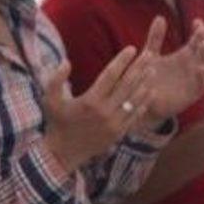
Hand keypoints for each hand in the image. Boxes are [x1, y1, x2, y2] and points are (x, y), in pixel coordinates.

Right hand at [42, 47, 152, 170]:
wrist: (63, 154)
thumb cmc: (56, 124)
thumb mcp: (50, 101)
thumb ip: (55, 80)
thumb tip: (66, 62)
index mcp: (90, 101)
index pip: (110, 75)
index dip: (122, 61)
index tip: (132, 48)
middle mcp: (105, 111)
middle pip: (126, 85)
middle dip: (139, 68)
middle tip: (150, 54)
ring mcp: (114, 123)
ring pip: (134, 99)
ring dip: (145, 83)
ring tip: (153, 70)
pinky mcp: (119, 133)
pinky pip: (135, 115)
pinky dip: (144, 103)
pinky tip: (151, 92)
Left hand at [142, 17, 203, 120]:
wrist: (141, 101)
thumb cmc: (147, 77)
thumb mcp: (150, 54)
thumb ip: (155, 38)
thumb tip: (160, 17)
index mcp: (184, 56)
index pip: (197, 41)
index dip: (199, 31)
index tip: (196, 21)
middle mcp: (191, 67)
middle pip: (203, 52)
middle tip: (201, 31)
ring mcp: (192, 81)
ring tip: (203, 45)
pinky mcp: (190, 95)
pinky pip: (201, 86)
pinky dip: (202, 77)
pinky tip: (200, 68)